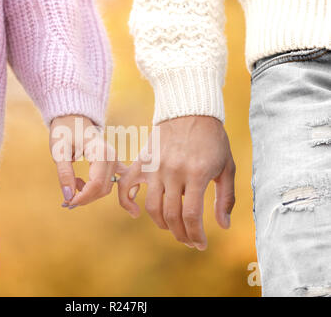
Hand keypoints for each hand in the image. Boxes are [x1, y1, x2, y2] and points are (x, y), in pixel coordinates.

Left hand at [50, 115, 116, 208]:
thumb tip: (68, 197)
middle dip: (84, 198)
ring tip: (71, 182)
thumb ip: (64, 174)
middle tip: (66, 197)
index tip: (67, 201)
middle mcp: (112, 156)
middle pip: (103, 188)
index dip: (82, 197)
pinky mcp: (112, 163)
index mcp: (101, 152)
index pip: (97, 184)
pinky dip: (94, 188)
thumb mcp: (59, 151)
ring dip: (88, 193)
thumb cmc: (64, 131)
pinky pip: (107, 182)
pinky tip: (80, 182)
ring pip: (105, 188)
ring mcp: (114, 160)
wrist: (72, 117)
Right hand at [117, 116, 235, 249]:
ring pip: (152, 206)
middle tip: (189, 240)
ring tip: (172, 227)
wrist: (190, 111)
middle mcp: (173, 171)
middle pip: (171, 215)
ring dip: (162, 224)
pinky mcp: (143, 161)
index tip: (201, 244)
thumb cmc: (213, 140)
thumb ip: (226, 197)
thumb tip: (223, 226)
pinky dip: (126, 202)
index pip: (192, 215)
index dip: (195, 234)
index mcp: (196, 173)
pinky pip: (127, 185)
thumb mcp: (227, 167)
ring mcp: (155, 166)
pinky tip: (135, 211)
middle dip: (181, 234)